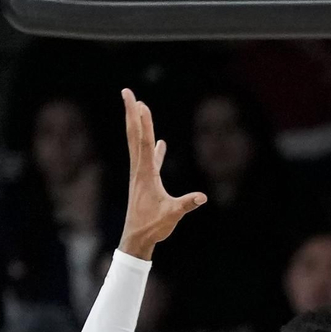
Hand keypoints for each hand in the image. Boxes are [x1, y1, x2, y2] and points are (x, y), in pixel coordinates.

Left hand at [117, 91, 204, 259]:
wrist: (136, 238)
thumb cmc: (152, 226)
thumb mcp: (171, 215)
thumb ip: (186, 204)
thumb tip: (202, 197)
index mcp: (145, 173)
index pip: (143, 141)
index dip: (143, 121)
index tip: (139, 102)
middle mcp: (139, 170)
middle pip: (135, 135)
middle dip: (131, 114)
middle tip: (127, 93)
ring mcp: (141, 175)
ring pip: (139, 144)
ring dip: (139, 126)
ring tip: (140, 109)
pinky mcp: (146, 182)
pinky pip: (150, 159)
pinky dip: (154, 148)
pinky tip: (160, 142)